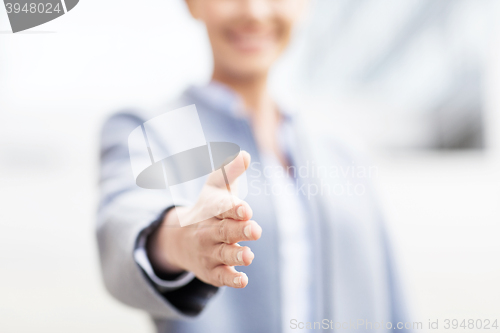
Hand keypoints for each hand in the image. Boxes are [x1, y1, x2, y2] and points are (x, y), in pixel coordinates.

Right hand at [147, 151, 261, 287]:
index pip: (222, 207)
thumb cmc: (208, 209)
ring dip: (236, 256)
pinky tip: (243, 280)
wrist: (180, 238)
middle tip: (256, 230)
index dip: (233, 208)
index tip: (245, 209)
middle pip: (225, 231)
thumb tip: (245, 154)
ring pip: (223, 254)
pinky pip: (220, 276)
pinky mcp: (211, 271)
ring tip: (249, 256)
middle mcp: (209, 231)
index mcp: (213, 210)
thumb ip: (231, 172)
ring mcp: (209, 251)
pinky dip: (230, 279)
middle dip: (240, 231)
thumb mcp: (216, 189)